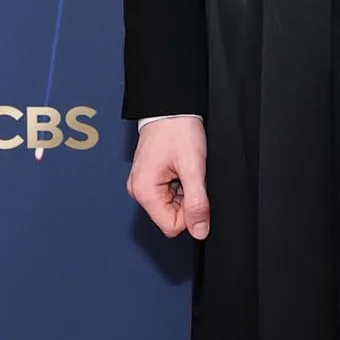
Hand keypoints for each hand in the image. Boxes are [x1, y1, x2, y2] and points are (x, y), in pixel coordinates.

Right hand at [127, 115, 209, 240]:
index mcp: (144, 192)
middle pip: (171, 217)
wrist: (170, 108)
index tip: (195, 191)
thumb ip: (197, 202)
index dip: (190, 214)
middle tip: (189, 175)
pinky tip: (180, 168)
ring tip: (184, 169)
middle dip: (186, 200)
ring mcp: (143, 185)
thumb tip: (200, 231)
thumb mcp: (193, 167)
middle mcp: (139, 191)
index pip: (172, 227)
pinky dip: (179, 184)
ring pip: (171, 206)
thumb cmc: (178, 130)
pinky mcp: (149, 179)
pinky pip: (169, 194)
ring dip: (184, 192)